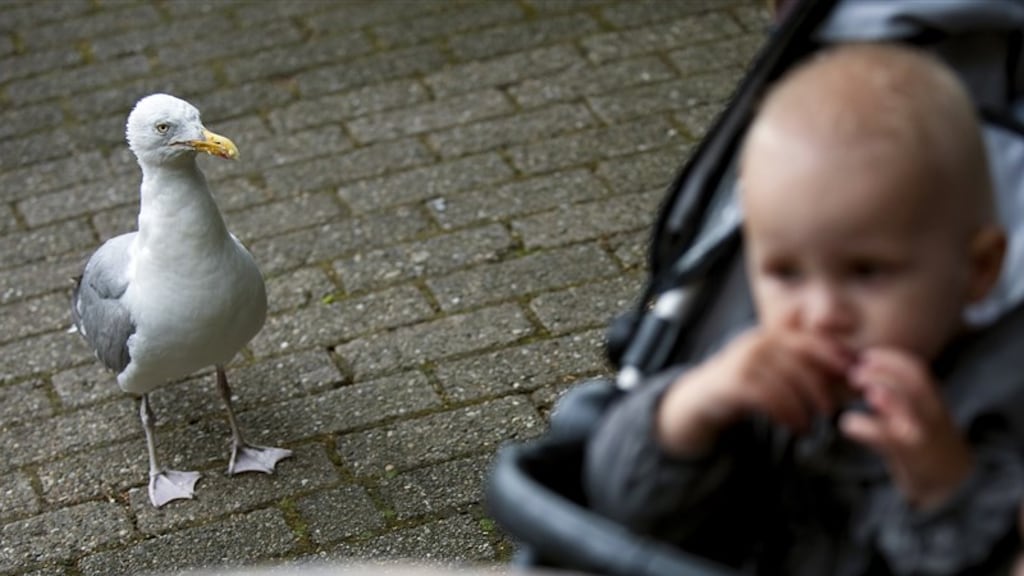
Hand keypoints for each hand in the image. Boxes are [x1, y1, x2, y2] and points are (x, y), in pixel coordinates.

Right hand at [657, 327, 852, 455]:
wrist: (701, 397)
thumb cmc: (744, 382)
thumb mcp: (771, 363)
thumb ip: (800, 358)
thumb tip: (846, 360)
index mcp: (770, 334)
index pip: (809, 339)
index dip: (833, 354)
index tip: (850, 374)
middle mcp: (757, 342)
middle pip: (801, 361)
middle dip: (821, 386)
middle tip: (831, 409)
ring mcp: (744, 361)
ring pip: (787, 382)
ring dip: (804, 407)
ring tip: (811, 424)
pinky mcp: (734, 383)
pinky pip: (770, 398)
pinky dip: (787, 415)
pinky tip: (795, 427)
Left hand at [839, 348, 972, 509]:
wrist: (950, 482)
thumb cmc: (925, 441)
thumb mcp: (918, 412)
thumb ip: (897, 394)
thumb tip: (859, 371)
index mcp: (933, 400)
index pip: (917, 369)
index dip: (890, 358)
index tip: (866, 355)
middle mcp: (932, 414)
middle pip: (914, 383)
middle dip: (882, 372)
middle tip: (854, 374)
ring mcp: (923, 434)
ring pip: (908, 407)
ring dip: (881, 394)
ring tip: (859, 393)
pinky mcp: (910, 456)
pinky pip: (887, 437)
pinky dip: (863, 426)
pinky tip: (847, 424)